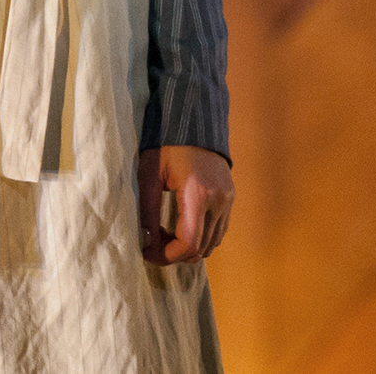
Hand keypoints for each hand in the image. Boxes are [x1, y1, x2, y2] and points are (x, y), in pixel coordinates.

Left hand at [137, 145, 232, 264]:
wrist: (193, 120)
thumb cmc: (167, 145)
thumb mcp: (150, 175)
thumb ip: (147, 212)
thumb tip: (145, 243)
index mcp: (198, 194)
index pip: (188, 244)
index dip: (167, 256)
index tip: (147, 253)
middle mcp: (218, 201)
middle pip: (201, 249)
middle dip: (174, 254)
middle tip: (153, 244)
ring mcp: (228, 200)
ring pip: (212, 243)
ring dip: (188, 248)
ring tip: (166, 235)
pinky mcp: (230, 198)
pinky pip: (218, 231)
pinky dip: (201, 238)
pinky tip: (181, 227)